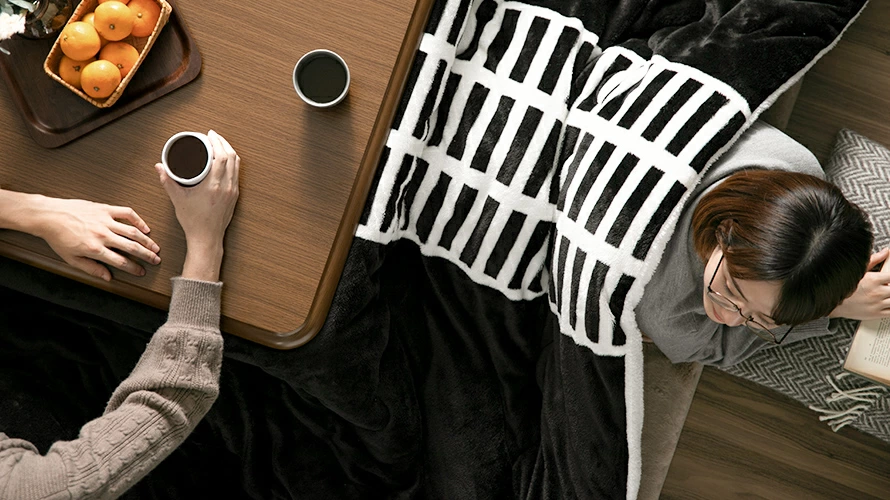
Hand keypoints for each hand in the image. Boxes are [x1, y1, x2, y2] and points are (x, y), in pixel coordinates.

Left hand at [31, 197, 160, 281]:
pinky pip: (126, 213)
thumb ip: (91, 269)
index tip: (141, 271)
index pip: (121, 262)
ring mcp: (105, 221)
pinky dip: (138, 220)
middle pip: (132, 247)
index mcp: (95, 249)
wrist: (49, 216)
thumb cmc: (58, 237)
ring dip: (146, 240)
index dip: (134, 268)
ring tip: (155, 247)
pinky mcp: (105, 209)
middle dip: (147, 255)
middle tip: (156, 260)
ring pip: (133, 232)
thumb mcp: (71, 259)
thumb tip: (107, 277)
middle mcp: (103, 235)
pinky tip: (145, 227)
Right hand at [155, 129, 239, 280]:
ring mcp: (233, 191)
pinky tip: (226, 160)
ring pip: (237, 165)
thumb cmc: (193, 221)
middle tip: (214, 136)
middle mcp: (227, 187)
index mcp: (214, 185)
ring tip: (219, 144)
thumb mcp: (177, 199)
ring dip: (230, 152)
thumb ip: (167, 181)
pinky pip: (237, 173)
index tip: (210, 134)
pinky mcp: (235, 196)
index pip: (222, 157)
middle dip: (224, 143)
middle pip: (232, 157)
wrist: (207, 238)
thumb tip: (159, 166)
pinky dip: (232, 163)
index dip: (217, 142)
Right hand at [830, 248, 889, 320]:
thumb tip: (885, 252)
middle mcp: (877, 292)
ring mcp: (877, 304)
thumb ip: (874, 260)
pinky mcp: (876, 314)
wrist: (831, 303)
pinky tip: (886, 302)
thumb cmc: (841, 287)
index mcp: (874, 280)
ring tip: (885, 293)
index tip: (888, 276)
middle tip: (886, 285)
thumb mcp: (857, 270)